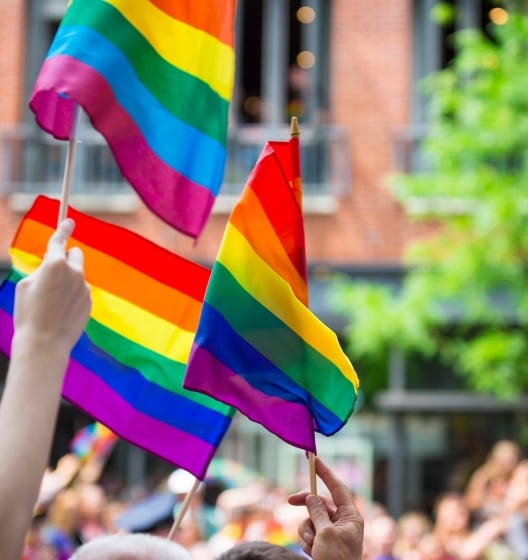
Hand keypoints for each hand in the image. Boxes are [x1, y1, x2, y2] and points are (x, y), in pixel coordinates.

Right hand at [13, 218, 90, 353]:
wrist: (44, 343)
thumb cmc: (29, 313)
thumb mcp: (26, 285)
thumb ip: (42, 269)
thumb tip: (52, 264)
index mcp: (55, 264)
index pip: (60, 240)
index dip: (64, 229)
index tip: (69, 220)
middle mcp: (75, 272)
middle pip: (75, 254)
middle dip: (67, 257)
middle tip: (53, 270)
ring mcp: (85, 287)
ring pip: (78, 275)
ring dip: (68, 280)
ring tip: (52, 301)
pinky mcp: (90, 300)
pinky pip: (81, 291)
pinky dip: (73, 295)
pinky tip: (61, 311)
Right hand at [288, 457, 363, 559]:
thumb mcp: (325, 534)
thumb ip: (317, 512)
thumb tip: (312, 497)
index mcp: (351, 517)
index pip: (338, 488)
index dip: (326, 473)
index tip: (314, 460)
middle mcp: (343, 522)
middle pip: (320, 503)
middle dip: (306, 507)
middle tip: (290, 501)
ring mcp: (333, 533)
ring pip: (311, 518)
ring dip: (306, 530)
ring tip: (311, 546)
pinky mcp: (324, 543)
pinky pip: (309, 532)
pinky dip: (306, 541)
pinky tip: (312, 552)